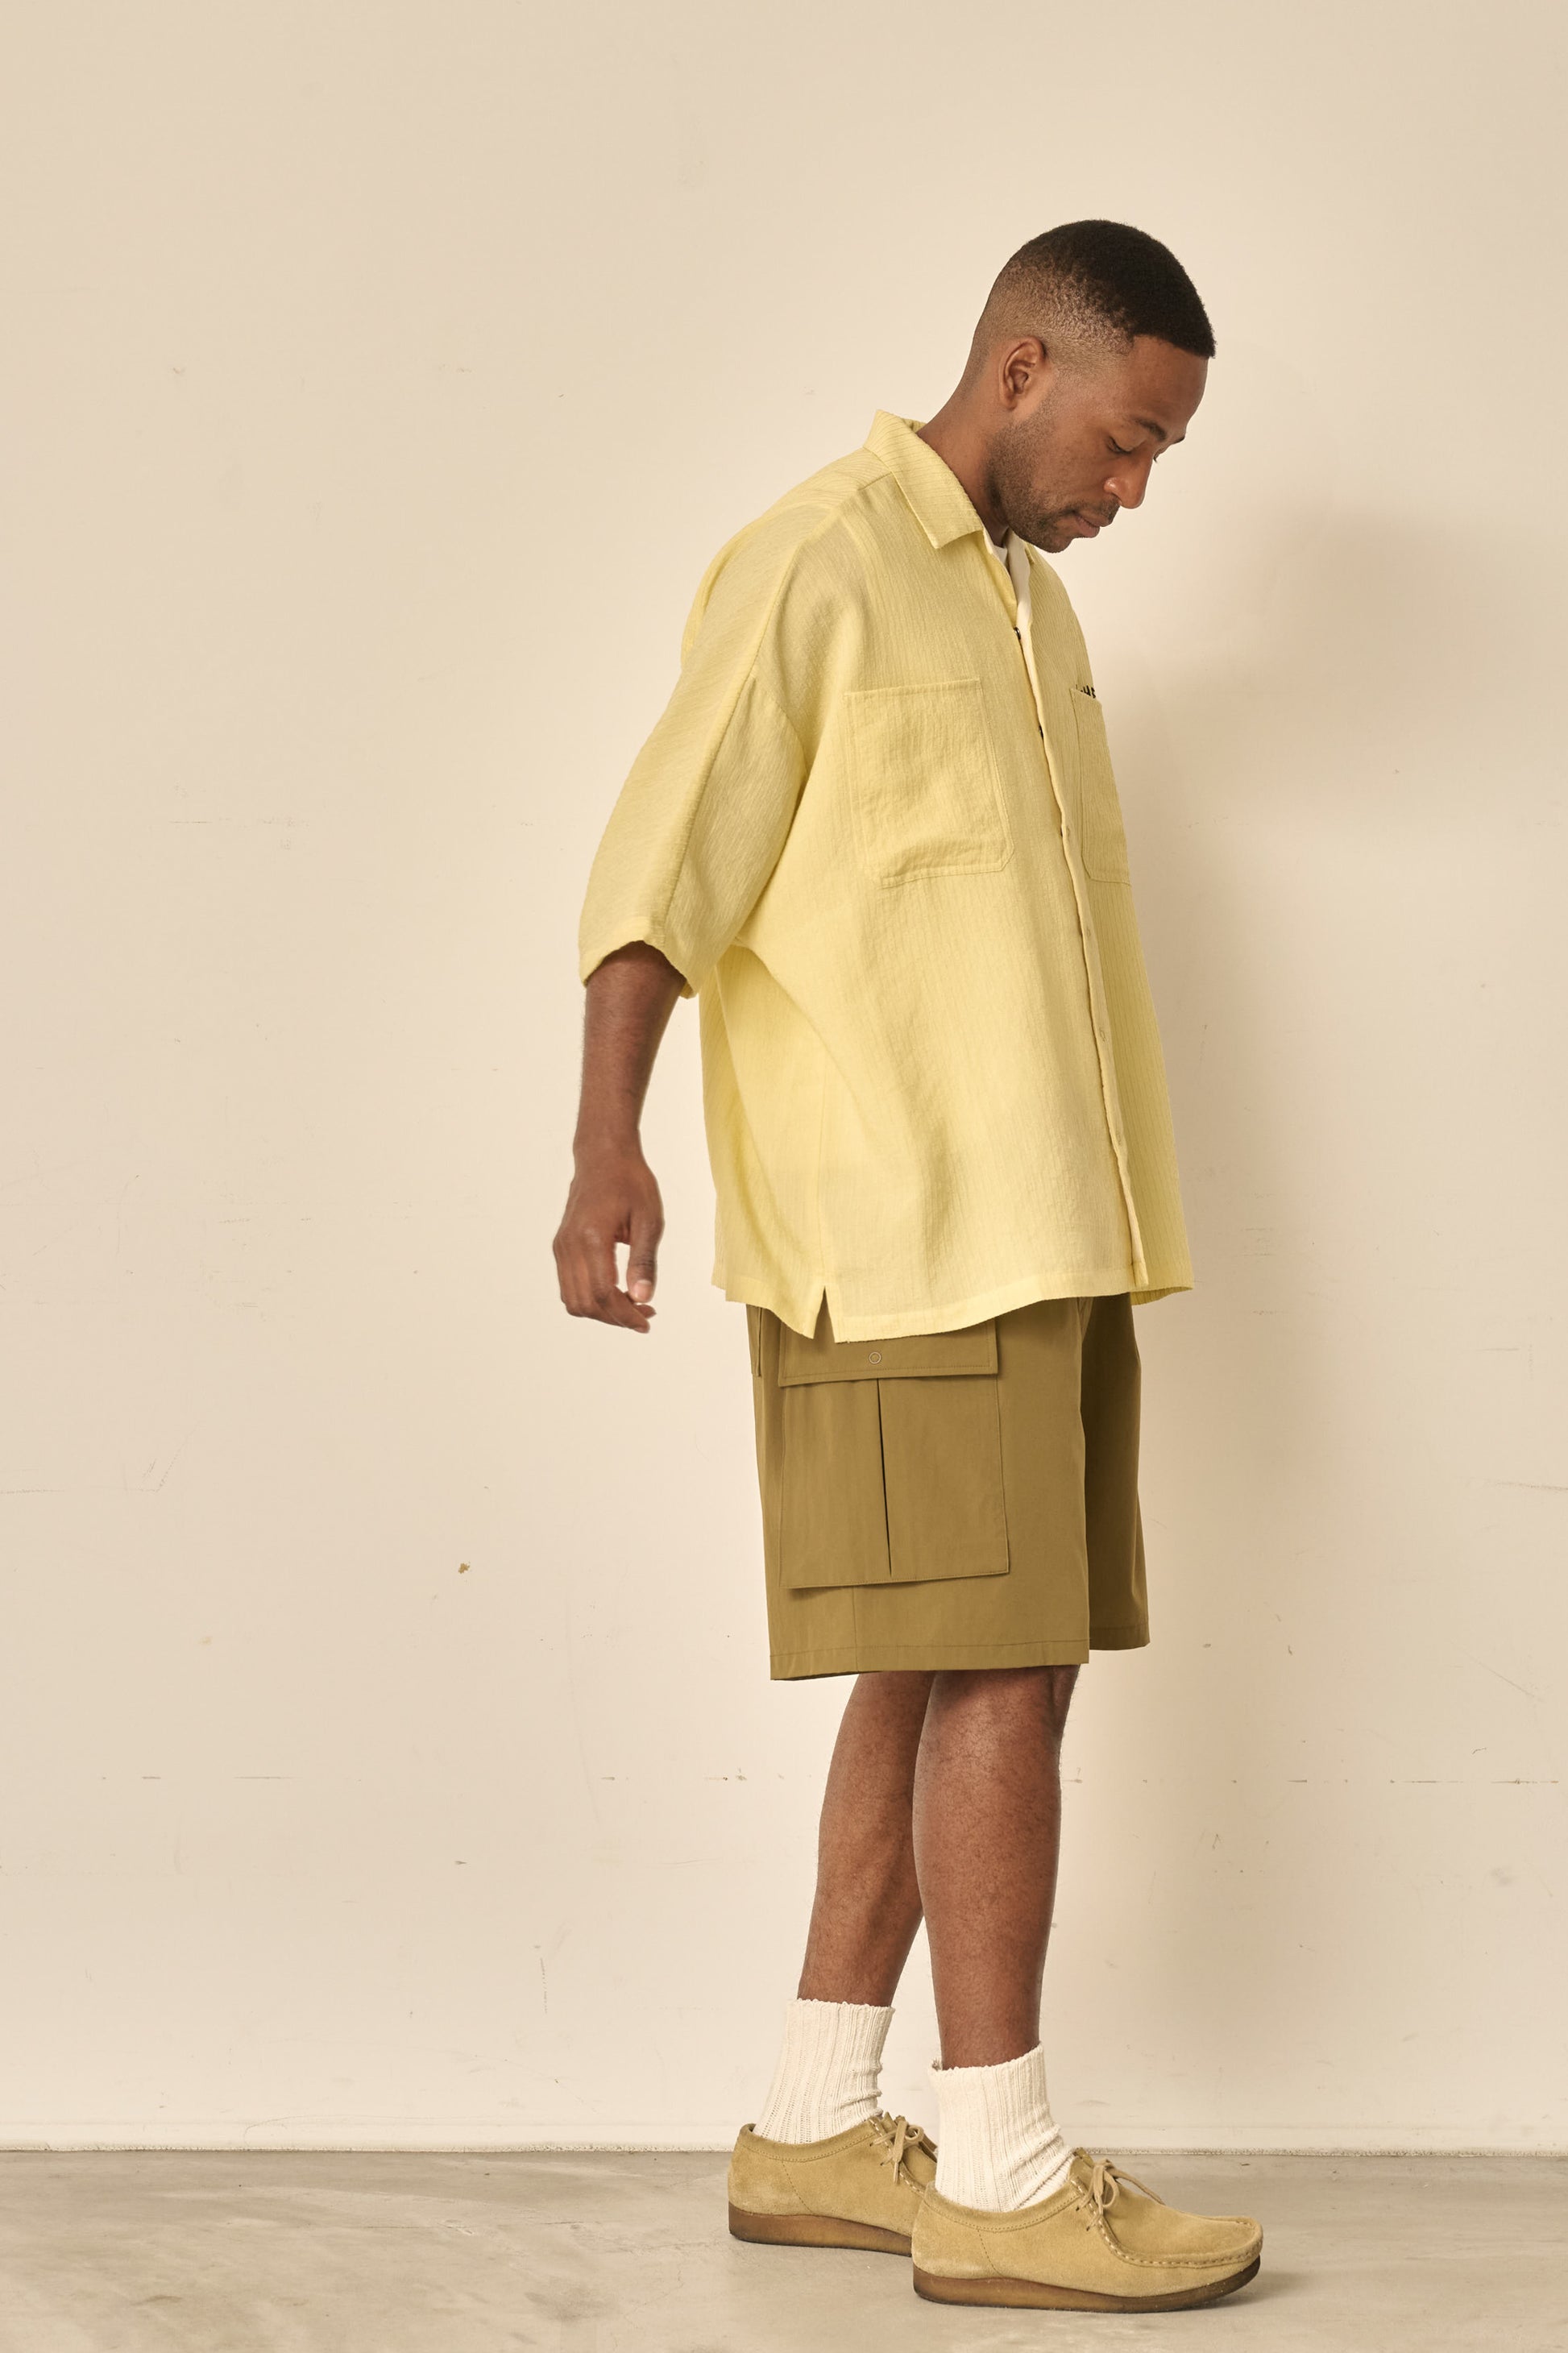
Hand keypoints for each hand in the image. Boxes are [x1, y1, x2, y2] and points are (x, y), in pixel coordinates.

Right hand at [553, 1144, 664, 1331]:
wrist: (603, 1156)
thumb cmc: (630, 1182)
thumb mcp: (649, 1220)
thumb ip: (644, 1261)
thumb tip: (643, 1297)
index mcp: (592, 1237)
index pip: (603, 1293)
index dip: (625, 1315)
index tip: (647, 1320)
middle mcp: (569, 1245)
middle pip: (585, 1303)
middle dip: (615, 1318)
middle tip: (645, 1314)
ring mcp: (561, 1246)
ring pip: (573, 1300)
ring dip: (602, 1312)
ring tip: (632, 1306)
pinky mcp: (561, 1246)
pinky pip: (569, 1286)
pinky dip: (590, 1298)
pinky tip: (616, 1292)